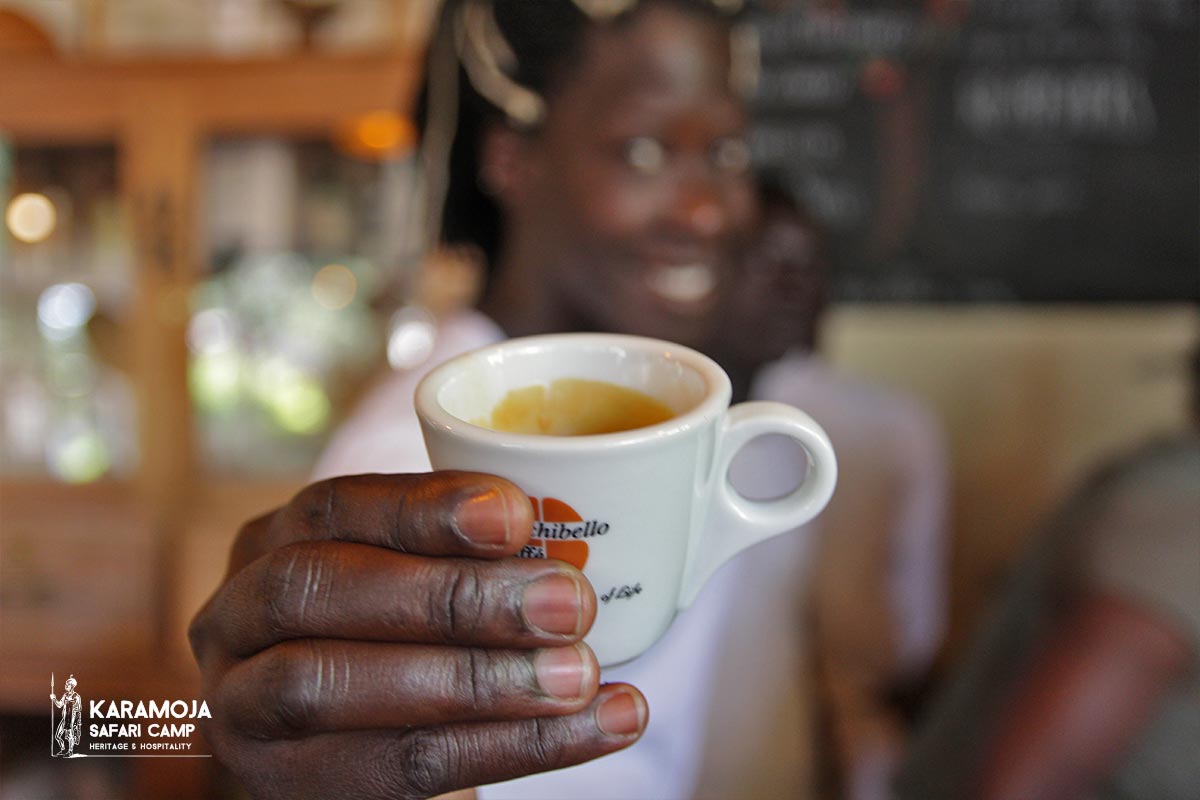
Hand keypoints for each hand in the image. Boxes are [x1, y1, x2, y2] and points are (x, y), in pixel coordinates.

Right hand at [189, 471, 646, 798]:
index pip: (335, 508)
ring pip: (333, 684)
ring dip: (476, 681)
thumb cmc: (390, 635)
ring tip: (583, 674)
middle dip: (453, 596)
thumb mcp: (402, 577)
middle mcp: (236, 616)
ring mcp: (242, 706)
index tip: (520, 515)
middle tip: (569, 602)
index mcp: (272, 543)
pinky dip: (509, 748)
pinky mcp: (282, 784)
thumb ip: (457, 553)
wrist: (333, 745)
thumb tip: (564, 536)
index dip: (424, 508)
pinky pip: (393, 767)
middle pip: (320, 589)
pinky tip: (601, 725)